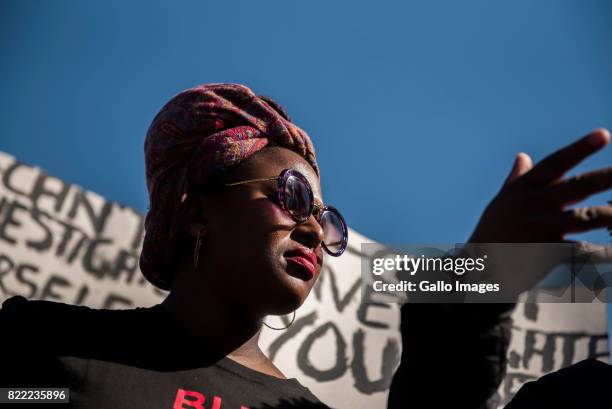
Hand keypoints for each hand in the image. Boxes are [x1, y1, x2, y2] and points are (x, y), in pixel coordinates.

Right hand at [469, 128, 611, 244]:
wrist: (478, 266)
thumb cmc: (493, 231)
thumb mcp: (501, 201)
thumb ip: (517, 178)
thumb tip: (522, 156)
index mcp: (525, 189)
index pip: (555, 163)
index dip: (580, 148)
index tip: (604, 134)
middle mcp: (535, 205)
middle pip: (578, 186)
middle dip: (607, 177)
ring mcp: (542, 228)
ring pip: (585, 217)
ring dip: (611, 215)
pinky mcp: (547, 252)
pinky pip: (581, 251)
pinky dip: (600, 253)